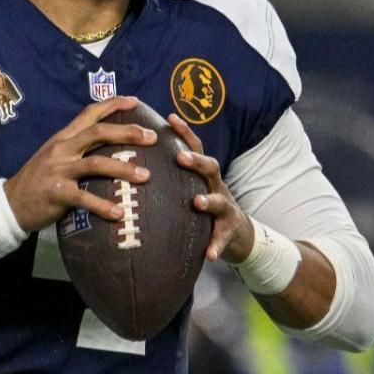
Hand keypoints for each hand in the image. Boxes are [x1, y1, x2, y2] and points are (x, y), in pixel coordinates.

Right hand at [2, 96, 153, 232]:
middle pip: (98, 133)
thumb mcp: (55, 156)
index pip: (89, 113)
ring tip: (146, 176)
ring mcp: (58, 170)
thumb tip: (110, 146)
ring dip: (123, 169)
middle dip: (127, 132)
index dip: (113, 104)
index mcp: (63, 137)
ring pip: (96, 164)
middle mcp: (62, 149)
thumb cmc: (39, 180)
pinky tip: (120, 213)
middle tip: (152, 137)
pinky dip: (103, 206)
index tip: (136, 102)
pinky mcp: (56, 193)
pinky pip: (84, 198)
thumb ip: (77, 149)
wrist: (10, 203)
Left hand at [167, 113, 254, 262]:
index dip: (184, 132)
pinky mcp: (229, 231)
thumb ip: (173, 175)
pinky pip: (222, 239)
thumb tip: (134, 162)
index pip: (195, 147)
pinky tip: (210, 255)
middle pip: (210, 167)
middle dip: (196, 161)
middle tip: (180, 156)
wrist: (239, 231)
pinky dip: (216, 246)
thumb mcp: (192, 186)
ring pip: (219, 200)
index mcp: (204, 174)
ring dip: (209, 200)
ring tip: (198, 203)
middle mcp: (216, 186)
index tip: (169, 118)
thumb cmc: (206, 204)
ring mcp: (226, 208)